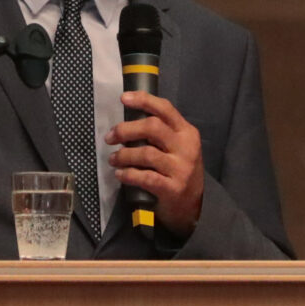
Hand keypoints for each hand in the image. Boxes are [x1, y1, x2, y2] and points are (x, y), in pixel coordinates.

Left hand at [109, 91, 204, 236]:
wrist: (193, 206)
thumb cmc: (179, 171)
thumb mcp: (178, 148)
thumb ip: (161, 133)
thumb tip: (128, 120)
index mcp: (187, 132)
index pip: (165, 109)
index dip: (143, 100)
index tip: (123, 98)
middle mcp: (186, 147)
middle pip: (152, 127)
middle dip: (126, 130)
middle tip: (110, 137)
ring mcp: (181, 168)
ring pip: (145, 153)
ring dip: (123, 155)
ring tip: (113, 159)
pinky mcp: (173, 188)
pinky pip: (145, 177)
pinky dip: (128, 174)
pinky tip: (120, 175)